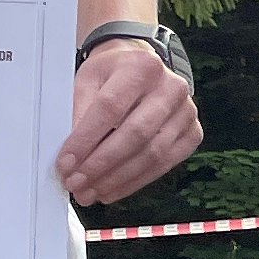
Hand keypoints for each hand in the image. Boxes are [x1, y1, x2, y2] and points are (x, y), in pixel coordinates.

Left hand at [58, 37, 199, 207]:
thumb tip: (72, 157)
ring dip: (117, 179)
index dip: (86, 139)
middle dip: (102, 164)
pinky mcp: (193, 133)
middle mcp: (171, 87)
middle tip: (76, 183)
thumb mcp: (88, 81)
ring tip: (90, 192)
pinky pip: (164, 165)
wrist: (143, 69)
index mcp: (142, 66)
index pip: (110, 107)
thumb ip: (78, 114)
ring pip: (152, 154)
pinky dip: (135, 182)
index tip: (65, 163)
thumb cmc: (112, 75)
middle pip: (135, 134)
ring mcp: (187, 112)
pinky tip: (111, 190)